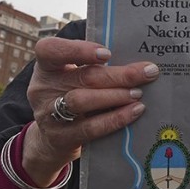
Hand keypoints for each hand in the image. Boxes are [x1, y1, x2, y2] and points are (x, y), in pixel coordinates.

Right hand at [22, 37, 158, 186]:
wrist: (50, 139)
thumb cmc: (71, 96)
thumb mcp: (72, 77)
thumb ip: (94, 67)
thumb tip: (137, 62)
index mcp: (47, 66)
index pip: (50, 49)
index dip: (78, 50)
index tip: (107, 54)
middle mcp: (43, 88)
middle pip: (82, 77)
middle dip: (119, 75)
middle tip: (146, 72)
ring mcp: (48, 114)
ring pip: (82, 101)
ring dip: (116, 96)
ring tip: (138, 94)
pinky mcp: (60, 138)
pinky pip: (90, 128)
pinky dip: (115, 119)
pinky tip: (134, 112)